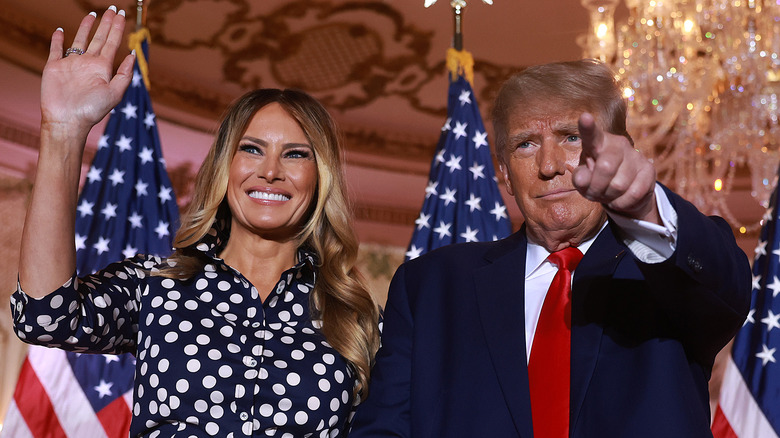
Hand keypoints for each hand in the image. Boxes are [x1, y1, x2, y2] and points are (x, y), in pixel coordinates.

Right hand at [40, 6, 134, 135]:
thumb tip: (132, 54)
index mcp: (103, 68)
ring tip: (93, 15)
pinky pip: (56, 49)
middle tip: (113, 8)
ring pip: (80, 40)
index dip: (117, 28)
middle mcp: (88, 63)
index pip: (113, 43)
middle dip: (106, 23)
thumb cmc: (92, 110)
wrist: (67, 121)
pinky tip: (61, 30)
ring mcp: (71, 64)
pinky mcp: (55, 66)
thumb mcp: (115, 93)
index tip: (122, 14)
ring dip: (86, 27)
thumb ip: (124, 74)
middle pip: (99, 38)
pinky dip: (58, 39)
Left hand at [571, 113, 659, 223]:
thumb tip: (582, 179)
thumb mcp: (584, 180)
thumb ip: (580, 178)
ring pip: (619, 185)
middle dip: (597, 187)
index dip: (587, 127)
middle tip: (595, 193)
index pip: (592, 134)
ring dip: (609, 197)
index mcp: (597, 142)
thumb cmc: (597, 180)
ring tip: (608, 194)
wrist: (624, 191)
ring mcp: (635, 155)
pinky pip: (633, 194)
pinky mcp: (649, 170)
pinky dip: (622, 203)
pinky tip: (620, 198)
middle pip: (606, 167)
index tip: (584, 117)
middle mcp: (618, 144)